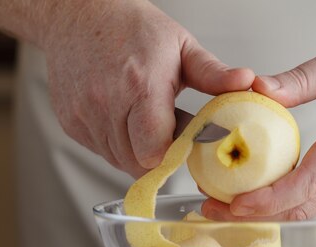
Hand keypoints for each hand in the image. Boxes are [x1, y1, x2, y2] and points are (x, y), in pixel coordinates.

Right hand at [41, 0, 253, 176]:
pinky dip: (118, 145)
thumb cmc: (130, 28)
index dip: (174, 154)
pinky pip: (102, 152)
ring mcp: (84, 116)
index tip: (185, 143)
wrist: (77, 15)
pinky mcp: (70, 124)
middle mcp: (106, 104)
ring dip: (139, 153)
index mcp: (140, 86)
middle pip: (139, 163)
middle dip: (160, 157)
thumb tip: (245, 82)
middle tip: (169, 132)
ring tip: (146, 121)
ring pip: (120, 162)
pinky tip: (125, 119)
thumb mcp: (180, 45)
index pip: (155, 151)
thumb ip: (213, 73)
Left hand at [202, 46, 315, 220]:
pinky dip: (284, 205)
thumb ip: (302, 78)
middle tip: (211, 210)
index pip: (311, 181)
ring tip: (225, 207)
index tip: (236, 202)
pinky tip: (259, 195)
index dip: (272, 197)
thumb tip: (258, 90)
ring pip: (308, 210)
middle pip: (302, 208)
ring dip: (266, 213)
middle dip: (254, 215)